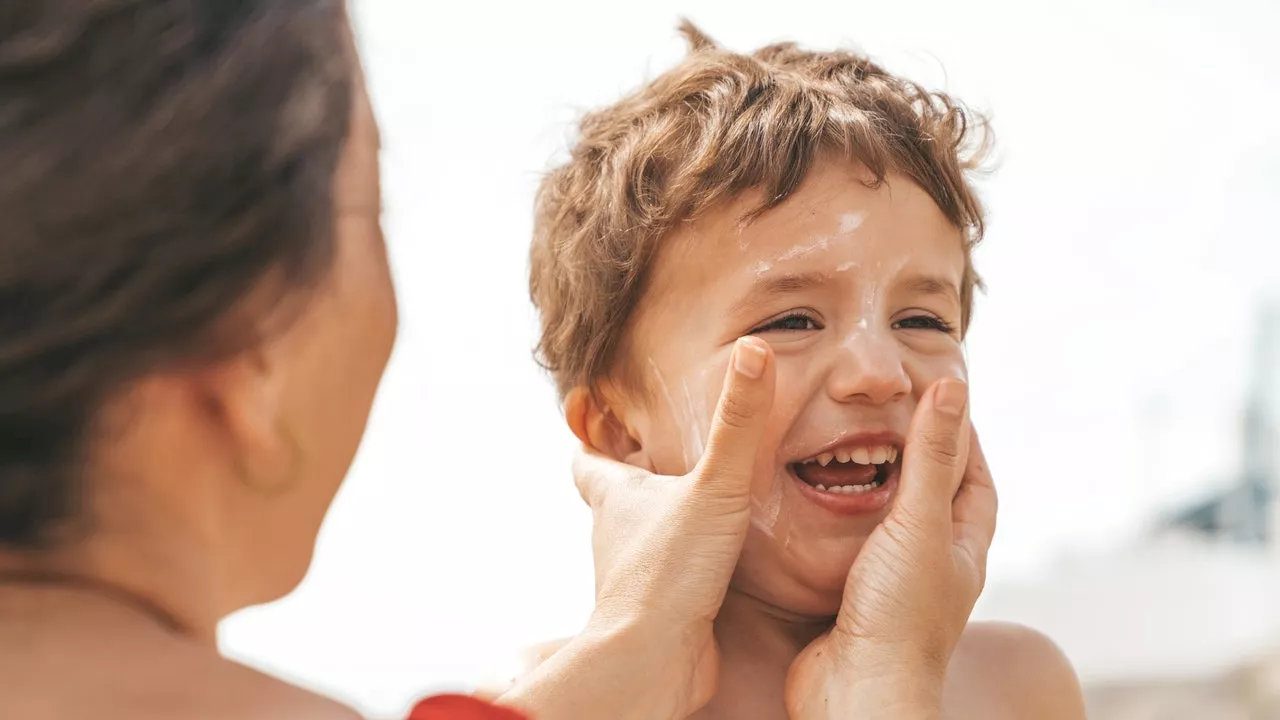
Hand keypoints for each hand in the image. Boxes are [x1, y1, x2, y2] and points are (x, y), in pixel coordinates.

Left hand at [499, 337, 775, 719]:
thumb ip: (739, 422)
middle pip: (614, 499)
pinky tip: (716, 563)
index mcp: (617, 496)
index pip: (588, 459)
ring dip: (662, 523)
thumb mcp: (715, 485)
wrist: (654, 660)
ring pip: (642, 540)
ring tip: (695, 505)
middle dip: (631, 478)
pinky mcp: (663, 610)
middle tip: (655, 455)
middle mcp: (617, 535)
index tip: (590, 416)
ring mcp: (636, 575)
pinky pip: (672, 579)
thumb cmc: (669, 572)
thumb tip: (753, 347)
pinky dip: (687, 565)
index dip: (589, 438)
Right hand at [785, 379, 996, 719]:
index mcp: (962, 549)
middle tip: (889, 420)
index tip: (941, 402)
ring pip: (890, 527)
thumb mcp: (917, 523)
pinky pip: (852, 551)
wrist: (856, 694)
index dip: (964, 441)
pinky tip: (816, 513)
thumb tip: (952, 388)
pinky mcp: (854, 603)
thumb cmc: (897, 617)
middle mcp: (933, 568)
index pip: (976, 483)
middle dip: (917, 460)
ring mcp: (893, 587)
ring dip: (874, 492)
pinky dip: (839, 525)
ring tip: (848, 455)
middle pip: (934, 502)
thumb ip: (929, 456)